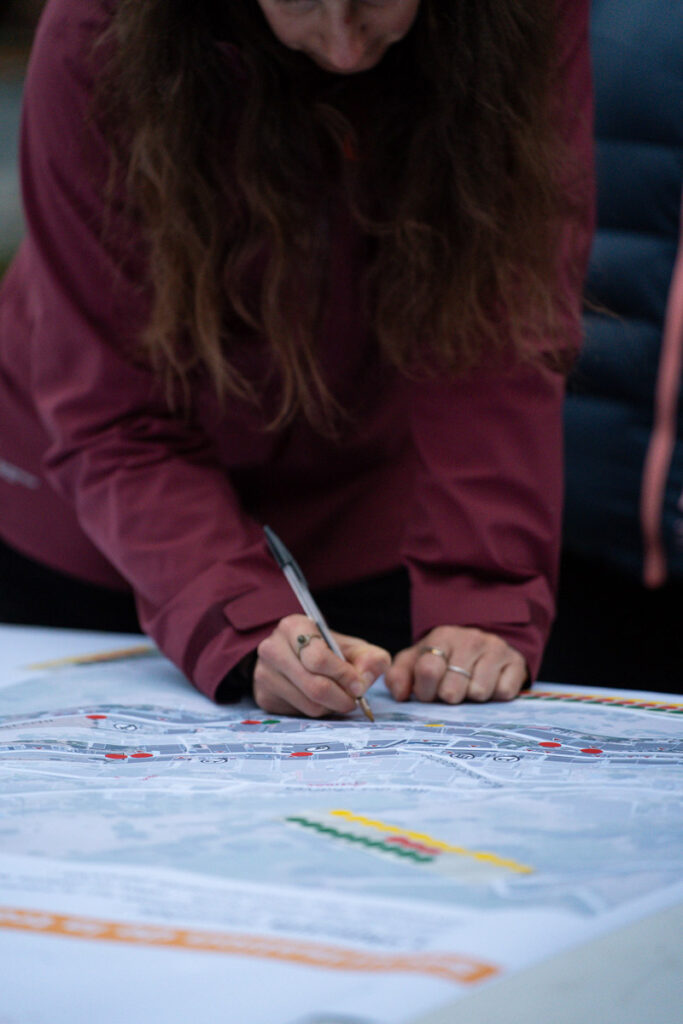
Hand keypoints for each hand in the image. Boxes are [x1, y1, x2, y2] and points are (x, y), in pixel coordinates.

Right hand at [253, 614, 390, 716]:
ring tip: (337, 696)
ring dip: (331, 706)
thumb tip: (364, 680)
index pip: (318, 658)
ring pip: (309, 704)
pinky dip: (317, 711)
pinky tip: (319, 699)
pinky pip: (299, 714)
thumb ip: (370, 658)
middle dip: (342, 698)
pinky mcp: (263, 696)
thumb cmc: (326, 649)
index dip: (343, 675)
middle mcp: (272, 649)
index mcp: (292, 627)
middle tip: (354, 699)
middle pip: (314, 686)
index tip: (358, 685)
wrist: (294, 654)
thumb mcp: (351, 647)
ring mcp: (264, 674)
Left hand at [386, 625, 526, 704]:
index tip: (428, 693)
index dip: (425, 691)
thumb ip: (399, 676)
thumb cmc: (444, 659)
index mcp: (441, 637)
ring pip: (478, 693)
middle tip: (450, 692)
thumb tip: (399, 695)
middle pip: (452, 689)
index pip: (428, 670)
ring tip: (469, 687)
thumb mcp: (416, 661)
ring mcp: (495, 649)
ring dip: (472, 698)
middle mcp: (470, 639)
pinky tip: (490, 685)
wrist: (483, 645)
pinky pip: (504, 693)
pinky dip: (495, 696)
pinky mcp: (516, 662)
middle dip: (448, 698)